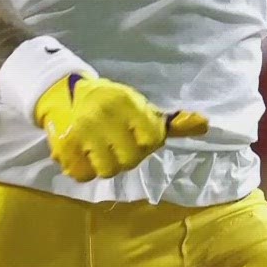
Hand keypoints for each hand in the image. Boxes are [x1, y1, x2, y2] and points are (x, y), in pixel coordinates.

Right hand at [34, 73, 209, 181]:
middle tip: (116, 144)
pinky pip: (83, 175)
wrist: (61, 91)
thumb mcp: (139, 106)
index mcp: (127, 102)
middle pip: (130, 160)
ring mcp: (83, 131)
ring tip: (99, 149)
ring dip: (105, 164)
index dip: (146, 143)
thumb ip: (171, 122)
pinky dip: (84, 169)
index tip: (135, 135)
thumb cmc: (108, 102)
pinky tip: (83, 154)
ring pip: (107, 170)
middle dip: (126, 156)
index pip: (152, 139)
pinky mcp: (64, 145)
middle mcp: (105, 115)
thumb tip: (205, 125)